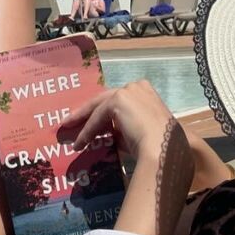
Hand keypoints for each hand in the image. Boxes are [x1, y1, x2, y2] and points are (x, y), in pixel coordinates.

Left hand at [60, 80, 175, 163]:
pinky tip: (80, 143)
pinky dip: (87, 131)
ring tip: (71, 133)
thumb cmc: (156, 145)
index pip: (118, 101)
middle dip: (87, 112)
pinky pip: (98, 118)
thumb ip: (121, 128)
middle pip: (105, 100)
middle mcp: (136, 87)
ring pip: (99, 108)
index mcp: (145, 91)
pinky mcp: (117, 100)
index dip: (103, 112)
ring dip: (84, 123)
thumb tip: (104, 134)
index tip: (92, 122)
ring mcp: (127, 91)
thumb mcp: (137, 132)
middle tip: (72, 122)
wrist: (163, 148)